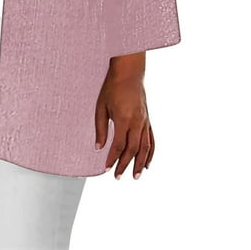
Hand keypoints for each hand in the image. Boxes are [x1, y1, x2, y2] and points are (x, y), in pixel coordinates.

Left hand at [94, 60, 153, 179]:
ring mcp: (145, 121)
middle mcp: (137, 122)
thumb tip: (98, 148)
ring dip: (140, 163)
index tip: (106, 168)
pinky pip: (152, 140)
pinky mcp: (148, 120)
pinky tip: (147, 163)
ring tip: (135, 176)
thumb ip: (100, 128)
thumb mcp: (101, 107)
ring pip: (145, 148)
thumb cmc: (112, 88)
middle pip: (133, 150)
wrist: (129, 73)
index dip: (112, 158)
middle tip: (117, 177)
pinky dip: (150, 153)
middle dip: (125, 165)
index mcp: (124, 119)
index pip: (119, 145)